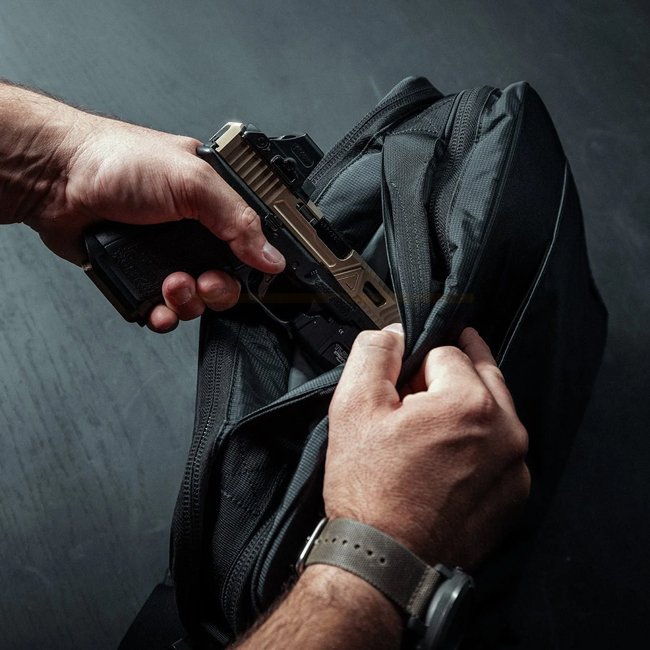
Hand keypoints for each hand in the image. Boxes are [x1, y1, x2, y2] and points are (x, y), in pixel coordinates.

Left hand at [1, 83, 284, 330]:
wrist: (56, 179)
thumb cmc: (116, 160)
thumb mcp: (193, 182)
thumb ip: (239, 220)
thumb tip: (271, 256)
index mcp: (215, 202)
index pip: (251, 240)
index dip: (256, 264)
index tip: (254, 276)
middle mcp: (195, 231)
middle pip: (229, 278)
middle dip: (219, 288)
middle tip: (205, 280)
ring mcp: (169, 255)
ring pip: (198, 299)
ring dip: (189, 301)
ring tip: (170, 283)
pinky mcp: (142, 277)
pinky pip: (165, 310)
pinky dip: (165, 315)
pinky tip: (158, 306)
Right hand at [324, 326, 529, 568]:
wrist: (386, 561)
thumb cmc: (370, 490)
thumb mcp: (354, 406)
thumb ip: (375, 352)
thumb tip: (393, 333)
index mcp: (470, 403)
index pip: (447, 351)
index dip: (418, 362)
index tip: (403, 384)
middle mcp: (506, 431)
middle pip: (480, 375)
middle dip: (450, 375)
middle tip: (419, 392)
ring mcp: (515, 466)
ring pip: (493, 411)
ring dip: (466, 407)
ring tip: (429, 429)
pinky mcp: (514, 494)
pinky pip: (500, 449)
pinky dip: (479, 443)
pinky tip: (447, 458)